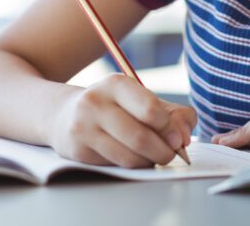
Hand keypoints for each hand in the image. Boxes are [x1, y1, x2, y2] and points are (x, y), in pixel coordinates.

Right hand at [50, 73, 196, 167]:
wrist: (65, 115)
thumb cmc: (114, 108)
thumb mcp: (140, 99)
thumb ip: (173, 114)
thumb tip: (184, 137)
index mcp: (116, 84)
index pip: (150, 110)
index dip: (170, 129)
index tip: (179, 140)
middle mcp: (96, 102)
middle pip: (141, 137)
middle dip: (164, 151)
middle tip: (172, 154)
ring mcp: (84, 127)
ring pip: (129, 157)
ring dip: (150, 162)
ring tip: (153, 156)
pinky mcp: (79, 151)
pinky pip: (117, 165)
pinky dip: (133, 166)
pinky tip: (133, 156)